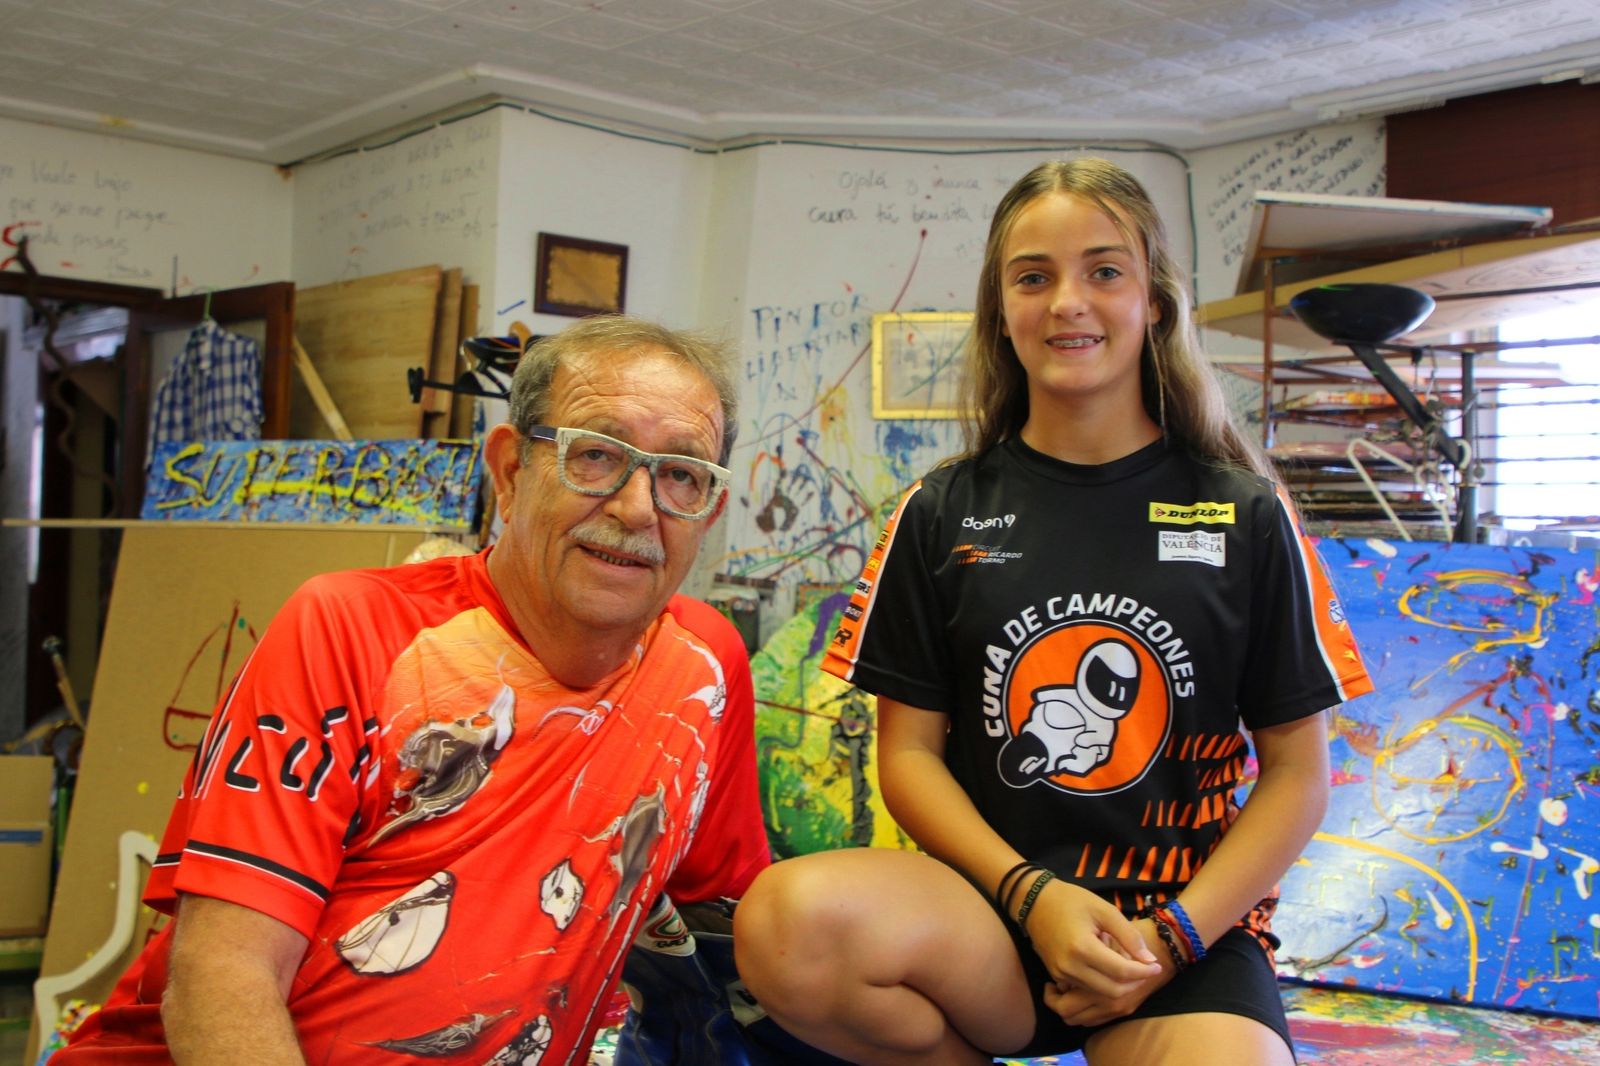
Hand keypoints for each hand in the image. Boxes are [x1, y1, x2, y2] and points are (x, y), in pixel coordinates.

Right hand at [1019, 881, 1162, 1022]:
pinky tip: (1111, 969)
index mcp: (1082, 948)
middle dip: (1135, 984)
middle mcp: (1070, 967)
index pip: (1121, 972)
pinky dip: (1104, 985)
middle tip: (1146, 970)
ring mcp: (1061, 974)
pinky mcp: (1058, 976)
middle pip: (1112, 991)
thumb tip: (1150, 960)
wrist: (1035, 902)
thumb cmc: (1071, 900)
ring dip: (1120, 986)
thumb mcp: (1104, 909)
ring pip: (1100, 994)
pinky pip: (1087, 989)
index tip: (1157, 966)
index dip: (1144, 972)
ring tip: (1131, 968)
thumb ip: (1129, 935)